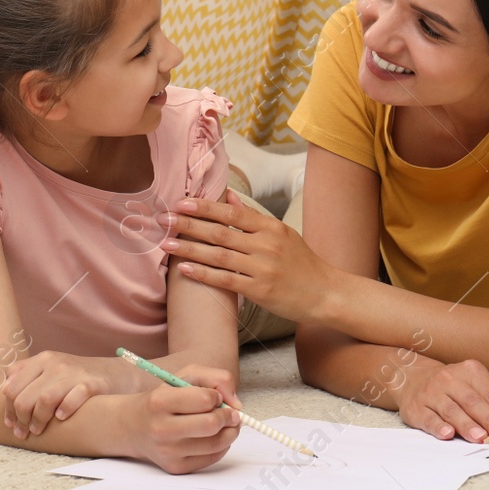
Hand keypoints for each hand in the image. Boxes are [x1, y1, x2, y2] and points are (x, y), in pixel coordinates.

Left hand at [1, 351, 110, 437]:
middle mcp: (55, 364)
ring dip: (38, 420)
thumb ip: (27, 374)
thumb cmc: (77, 376)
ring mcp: (74, 373)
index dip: (8, 410)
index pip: (11, 387)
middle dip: (20, 419)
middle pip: (24, 397)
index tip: (11, 424)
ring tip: (38, 430)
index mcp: (42, 360)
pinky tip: (61, 418)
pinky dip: (64, 410)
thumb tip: (4, 388)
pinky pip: (73, 399)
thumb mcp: (51, 368)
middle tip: (24, 433)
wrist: (117, 373)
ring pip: (44, 400)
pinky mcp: (92, 384)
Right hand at [129, 365, 242, 473]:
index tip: (215, 397)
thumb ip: (216, 378)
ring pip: (216, 443)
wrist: (133, 427)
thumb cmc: (163, 399)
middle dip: (229, 417)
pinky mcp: (176, 467)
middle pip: (211, 425)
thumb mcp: (184, 376)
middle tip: (230, 413)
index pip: (205, 400)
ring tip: (225, 423)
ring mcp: (168, 451)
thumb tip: (237, 403)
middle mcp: (161, 428)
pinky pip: (212, 458)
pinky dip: (222, 446)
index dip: (217, 396)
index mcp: (160, 401)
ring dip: (230, 432)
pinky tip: (213, 436)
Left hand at [159, 192, 334, 322]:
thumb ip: (254, 217)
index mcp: (271, 227)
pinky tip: (185, 269)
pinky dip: (204, 274)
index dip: (205, 207)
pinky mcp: (260, 290)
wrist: (324, 293)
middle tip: (164, 220)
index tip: (181, 202)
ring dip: (190, 249)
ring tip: (167, 244)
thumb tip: (230, 196)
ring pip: (219, 255)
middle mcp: (266, 245)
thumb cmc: (302, 263)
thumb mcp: (282, 234)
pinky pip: (226, 280)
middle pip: (220, 232)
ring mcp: (262, 268)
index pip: (232, 212)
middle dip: (189, 225)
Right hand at [395, 357, 488, 443]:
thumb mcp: (478, 387)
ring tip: (481, 438)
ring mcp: (431, 393)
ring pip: (452, 410)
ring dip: (467, 425)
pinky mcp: (416, 408)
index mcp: (470, 372)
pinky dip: (438, 426)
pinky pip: (428, 418)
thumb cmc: (454, 387)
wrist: (413, 380)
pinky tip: (448, 434)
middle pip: (472, 402)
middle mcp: (449, 379)